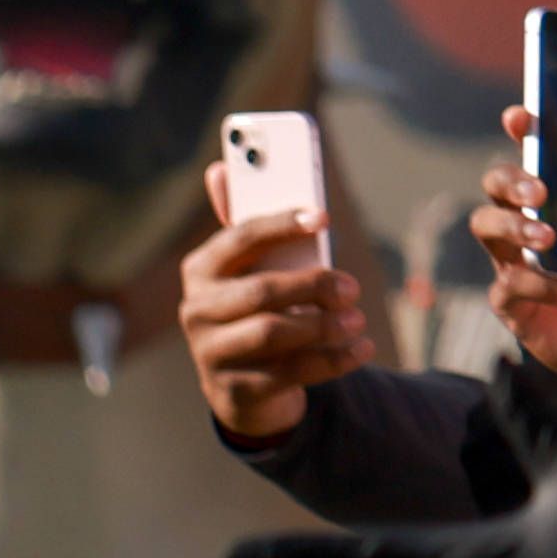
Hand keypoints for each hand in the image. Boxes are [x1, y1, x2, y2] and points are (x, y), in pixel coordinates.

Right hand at [181, 168, 363, 440]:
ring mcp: (211, 353)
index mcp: (201, 270)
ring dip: (324, 324)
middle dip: (314, 285)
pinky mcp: (236, 390)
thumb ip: (244, 224)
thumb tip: (219, 167)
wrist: (241, 387)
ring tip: (356, 319)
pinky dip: (334, 359)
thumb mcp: (249, 269)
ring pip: (274, 333)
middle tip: (351, 286)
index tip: (322, 217)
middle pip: (260, 291)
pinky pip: (291, 372)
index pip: (239, 239)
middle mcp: (196, 311)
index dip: (281, 224)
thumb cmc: (253, 310)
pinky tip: (360, 347)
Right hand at [479, 101, 556, 388]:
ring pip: (484, 227)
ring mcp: (518, 264)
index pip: (530, 157)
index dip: (521, 133)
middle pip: (494, 187)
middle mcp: (533, 226)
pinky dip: (537, 284)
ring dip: (512, 225)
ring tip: (548, 238)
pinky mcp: (513, 304)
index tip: (522, 117)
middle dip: (509, 180)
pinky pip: (506, 283)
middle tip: (540, 190)